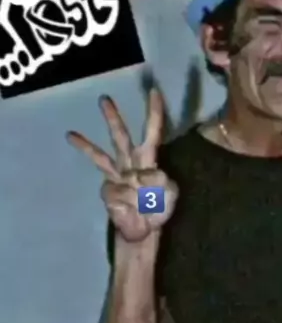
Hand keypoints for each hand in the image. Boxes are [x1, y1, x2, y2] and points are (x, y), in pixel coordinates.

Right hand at [67, 89, 177, 242]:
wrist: (143, 230)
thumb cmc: (158, 209)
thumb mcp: (170, 194)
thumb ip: (162, 181)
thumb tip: (141, 174)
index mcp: (148, 160)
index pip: (152, 132)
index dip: (154, 113)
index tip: (154, 92)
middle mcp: (129, 163)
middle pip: (120, 137)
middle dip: (113, 118)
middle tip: (104, 98)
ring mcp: (116, 177)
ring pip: (101, 157)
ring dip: (87, 146)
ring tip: (71, 134)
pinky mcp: (108, 191)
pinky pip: (117, 190)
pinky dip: (128, 199)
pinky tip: (131, 206)